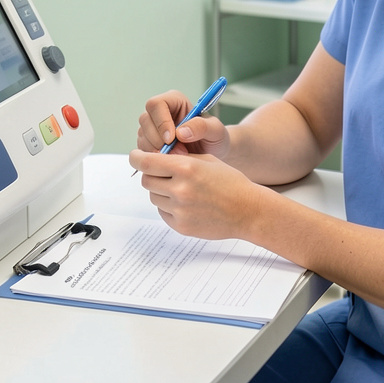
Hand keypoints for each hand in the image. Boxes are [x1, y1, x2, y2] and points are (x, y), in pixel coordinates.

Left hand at [130, 146, 266, 240]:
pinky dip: (169, 207)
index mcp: (186, 167)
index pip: (146, 162)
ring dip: (161, 191)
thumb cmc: (230, 182)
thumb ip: (179, 158)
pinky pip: (163, 212)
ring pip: (154, 197)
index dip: (136, 157)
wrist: (247, 210)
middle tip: (164, 173)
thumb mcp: (206, 160)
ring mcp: (179, 210)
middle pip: (146, 180)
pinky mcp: (180, 226)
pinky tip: (188, 204)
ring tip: (182, 190)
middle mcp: (180, 189)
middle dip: (152, 174)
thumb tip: (153, 157)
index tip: (136, 156)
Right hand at [136, 89, 230, 157]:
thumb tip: (181, 132)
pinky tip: (172, 159)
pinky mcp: (149, 143)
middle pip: (145, 120)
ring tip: (180, 156)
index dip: (161, 121)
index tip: (171, 138)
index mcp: (174, 101)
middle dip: (160, 140)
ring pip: (142, 137)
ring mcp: (152, 128)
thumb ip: (202, 127)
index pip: (156, 104)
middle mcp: (160, 112)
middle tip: (179, 152)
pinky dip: (155, 158)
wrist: (212, 153)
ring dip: (158, 150)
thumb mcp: (216, 130)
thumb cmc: (214, 137)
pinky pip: (143, 150)